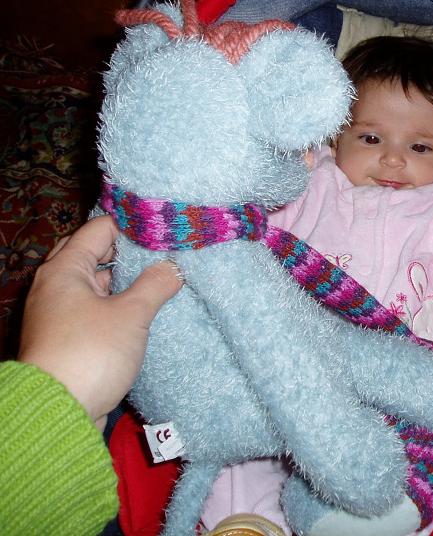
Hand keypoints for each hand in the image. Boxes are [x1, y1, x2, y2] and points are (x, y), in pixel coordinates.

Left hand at [18, 215, 181, 428]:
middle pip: (94, 254)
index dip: (131, 224)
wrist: (59, 411)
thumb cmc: (91, 352)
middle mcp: (57, 285)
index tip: (163, 226)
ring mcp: (60, 312)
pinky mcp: (69, 337)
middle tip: (162, 249)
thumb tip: (174, 267)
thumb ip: (155, 284)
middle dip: (127, 250)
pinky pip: (96, 307)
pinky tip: (145, 307)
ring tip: (160, 275)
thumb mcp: (131, 314)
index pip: (99, 229)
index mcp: (65, 269)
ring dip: (124, 279)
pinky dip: (117, 302)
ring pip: (96, 283)